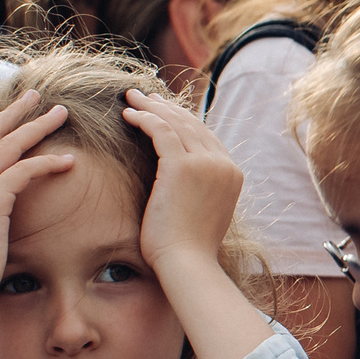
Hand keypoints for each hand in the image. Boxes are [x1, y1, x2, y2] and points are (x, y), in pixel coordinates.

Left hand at [122, 90, 243, 279]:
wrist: (187, 262)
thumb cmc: (187, 247)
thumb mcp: (202, 211)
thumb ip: (200, 188)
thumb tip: (182, 181)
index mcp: (232, 173)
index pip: (206, 135)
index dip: (181, 119)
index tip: (161, 110)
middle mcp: (223, 164)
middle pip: (192, 123)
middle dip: (166, 106)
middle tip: (143, 96)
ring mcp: (206, 163)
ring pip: (176, 122)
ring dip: (151, 107)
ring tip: (131, 99)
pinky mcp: (183, 166)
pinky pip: (161, 131)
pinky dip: (144, 119)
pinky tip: (128, 115)